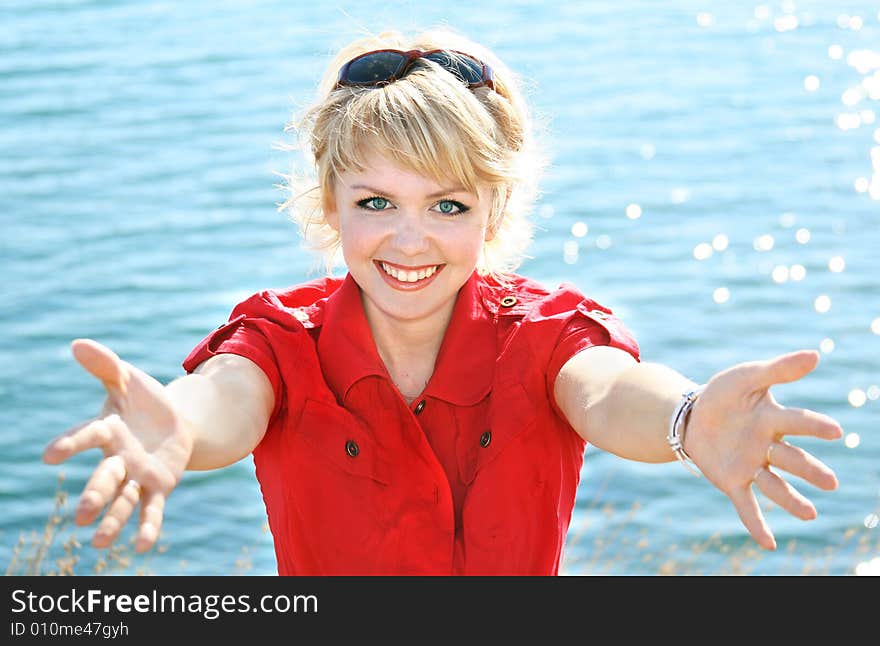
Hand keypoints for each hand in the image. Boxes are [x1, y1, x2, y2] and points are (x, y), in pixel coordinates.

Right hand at [43, 339, 193, 552]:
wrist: (176, 421)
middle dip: (95, 495)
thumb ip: (106, 366)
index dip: (70, 444)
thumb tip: (77, 344)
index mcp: (107, 429)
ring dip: (113, 519)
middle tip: (83, 515)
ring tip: (101, 542)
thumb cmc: (144, 400)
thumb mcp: (129, 378)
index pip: (87, 436)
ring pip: (123, 499)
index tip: (50, 455)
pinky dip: (147, 527)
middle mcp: (117, 458)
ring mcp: (137, 475)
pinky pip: (151, 509)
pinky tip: (140, 546)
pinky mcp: (158, 486)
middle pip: (105, 477)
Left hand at [684, 349, 842, 549]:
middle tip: (830, 482)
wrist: (690, 415)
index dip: (815, 426)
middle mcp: (768, 446)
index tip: (835, 431)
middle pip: (792, 459)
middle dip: (810, 471)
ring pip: (775, 485)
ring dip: (792, 500)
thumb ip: (778, 369)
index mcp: (773, 419)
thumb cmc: (723, 394)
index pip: (797, 422)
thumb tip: (816, 354)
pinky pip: (747, 505)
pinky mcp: (732, 482)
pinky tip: (769, 544)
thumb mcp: (746, 377)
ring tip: (810, 514)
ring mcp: (751, 466)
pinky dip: (757, 524)